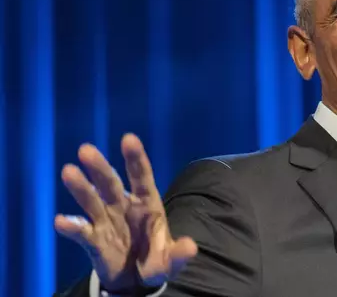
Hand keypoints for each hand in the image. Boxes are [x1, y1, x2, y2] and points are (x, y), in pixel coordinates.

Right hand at [54, 133, 197, 291]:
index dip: (135, 158)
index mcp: (147, 203)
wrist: (137, 281)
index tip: (128, 138)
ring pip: (92, 201)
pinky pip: (82, 232)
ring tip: (68, 172)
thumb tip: (191, 248)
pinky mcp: (93, 241)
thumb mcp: (171, 259)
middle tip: (86, 149)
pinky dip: (72, 227)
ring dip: (81, 187)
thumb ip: (179, 253)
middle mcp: (124, 206)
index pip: (142, 177)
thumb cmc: (156, 260)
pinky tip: (62, 221)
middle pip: (111, 183)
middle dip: (100, 167)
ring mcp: (106, 221)